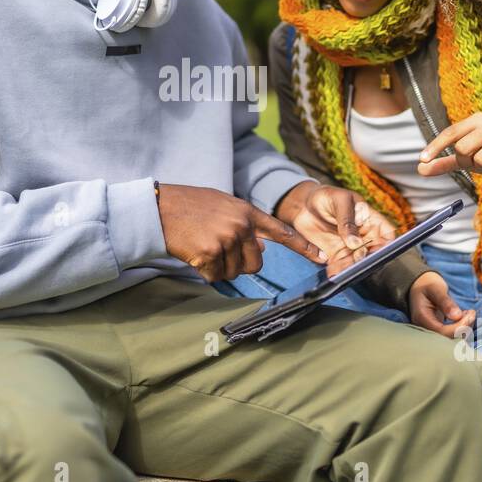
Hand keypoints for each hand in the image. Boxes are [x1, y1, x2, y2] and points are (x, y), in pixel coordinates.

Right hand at [156, 183, 326, 282]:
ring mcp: (225, 240)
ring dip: (219, 268)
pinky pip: (215, 276)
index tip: (322, 258)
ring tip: (203, 247)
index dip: (303, 247)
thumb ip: (245, 224)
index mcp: (247, 212)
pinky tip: (194, 254)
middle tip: (218, 250)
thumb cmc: (190, 206)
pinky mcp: (209, 254)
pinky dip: (205, 272)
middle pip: (255, 263)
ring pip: (234, 272)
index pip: (282, 231)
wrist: (159, 207)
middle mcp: (240, 226)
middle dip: (240, 264)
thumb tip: (262, 247)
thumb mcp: (224, 205)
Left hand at [276, 183, 396, 276]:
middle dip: (368, 260)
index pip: (387, 234)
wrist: (304, 203)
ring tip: (343, 270)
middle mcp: (363, 236)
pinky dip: (338, 271)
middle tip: (358, 261)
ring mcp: (350, 247)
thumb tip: (355, 242)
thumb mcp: (339, 201)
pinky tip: (334, 272)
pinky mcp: (336, 254)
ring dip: (352, 268)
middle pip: (373, 253)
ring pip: (357, 262)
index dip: (387, 244)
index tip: (378, 251)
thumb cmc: (327, 196)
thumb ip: (347, 220)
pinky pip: (341, 266)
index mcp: (370, 219)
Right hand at [407, 270, 475, 337]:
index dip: (460, 327)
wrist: (420, 286)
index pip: (443, 332)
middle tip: (472, 312)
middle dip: (464, 327)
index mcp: (422, 318)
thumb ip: (445, 302)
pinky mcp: (439, 330)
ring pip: (452, 338)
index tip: (470, 314)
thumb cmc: (427, 285)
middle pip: (448, 338)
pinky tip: (465, 316)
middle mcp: (426, 328)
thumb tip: (457, 316)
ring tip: (469, 313)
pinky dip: (463, 327)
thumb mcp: (435, 288)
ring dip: (465, 327)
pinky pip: (453, 334)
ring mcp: (432, 330)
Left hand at [417, 111, 481, 190]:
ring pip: (480, 160)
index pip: (451, 132)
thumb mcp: (466, 158)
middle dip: (466, 162)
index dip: (436, 146)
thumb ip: (444, 163)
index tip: (422, 159)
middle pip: (463, 148)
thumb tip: (420, 169)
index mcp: (477, 120)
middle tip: (476, 163)